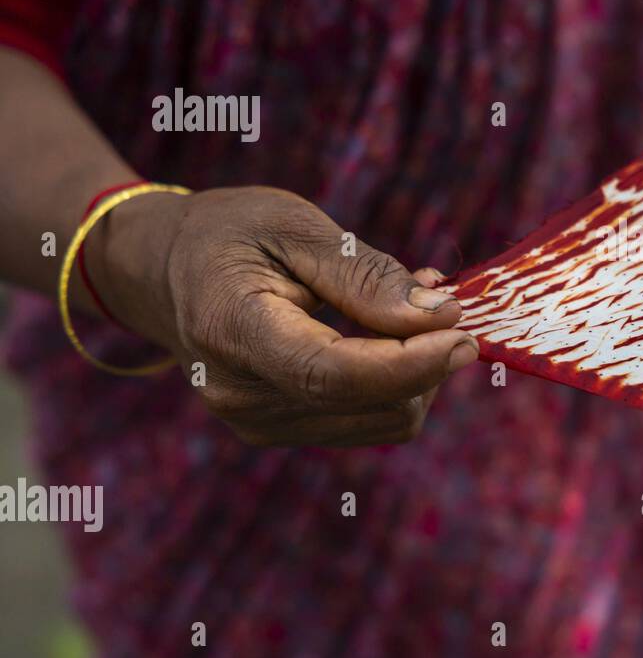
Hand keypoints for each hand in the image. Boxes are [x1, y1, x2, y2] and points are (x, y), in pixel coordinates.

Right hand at [87, 185, 475, 447]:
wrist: (164, 270)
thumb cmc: (230, 233)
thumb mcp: (295, 227)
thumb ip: (365, 276)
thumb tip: (441, 316)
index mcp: (234, 332)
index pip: (332, 375)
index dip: (409, 363)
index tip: (463, 334)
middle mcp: (241, 394)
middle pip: (372, 402)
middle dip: (427, 355)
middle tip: (441, 292)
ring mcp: (258, 422)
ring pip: (385, 419)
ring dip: (419, 367)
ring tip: (410, 304)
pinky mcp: (280, 430)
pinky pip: (370, 420)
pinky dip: (399, 380)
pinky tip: (390, 332)